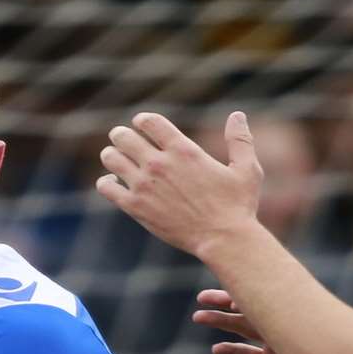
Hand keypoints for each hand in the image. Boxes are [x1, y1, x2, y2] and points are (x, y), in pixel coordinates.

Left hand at [96, 111, 264, 255]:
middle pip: (123, 136)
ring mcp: (144, 185)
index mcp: (183, 149)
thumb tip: (238, 115)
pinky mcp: (136, 207)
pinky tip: (112, 183)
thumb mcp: (246, 169)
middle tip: (122, 138)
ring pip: (111, 158)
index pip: (150, 121)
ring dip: (111, 155)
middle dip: (121, 135)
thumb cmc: (237, 205)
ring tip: (114, 157)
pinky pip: (107, 188)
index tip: (141, 123)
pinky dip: (106, 182)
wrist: (223, 239)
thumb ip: (240, 140)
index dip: (142, 119)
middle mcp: (159, 164)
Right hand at [191, 288, 321, 353]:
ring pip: (245, 329)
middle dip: (223, 303)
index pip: (258, 291)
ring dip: (222, 323)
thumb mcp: (305, 327)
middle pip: (248, 307)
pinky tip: (216, 349)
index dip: (235, 288)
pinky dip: (233, 351)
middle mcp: (283, 322)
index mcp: (289, 306)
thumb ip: (285, 310)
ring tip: (198, 318)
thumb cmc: (332, 349)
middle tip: (200, 299)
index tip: (217, 285)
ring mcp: (279, 343)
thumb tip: (255, 294)